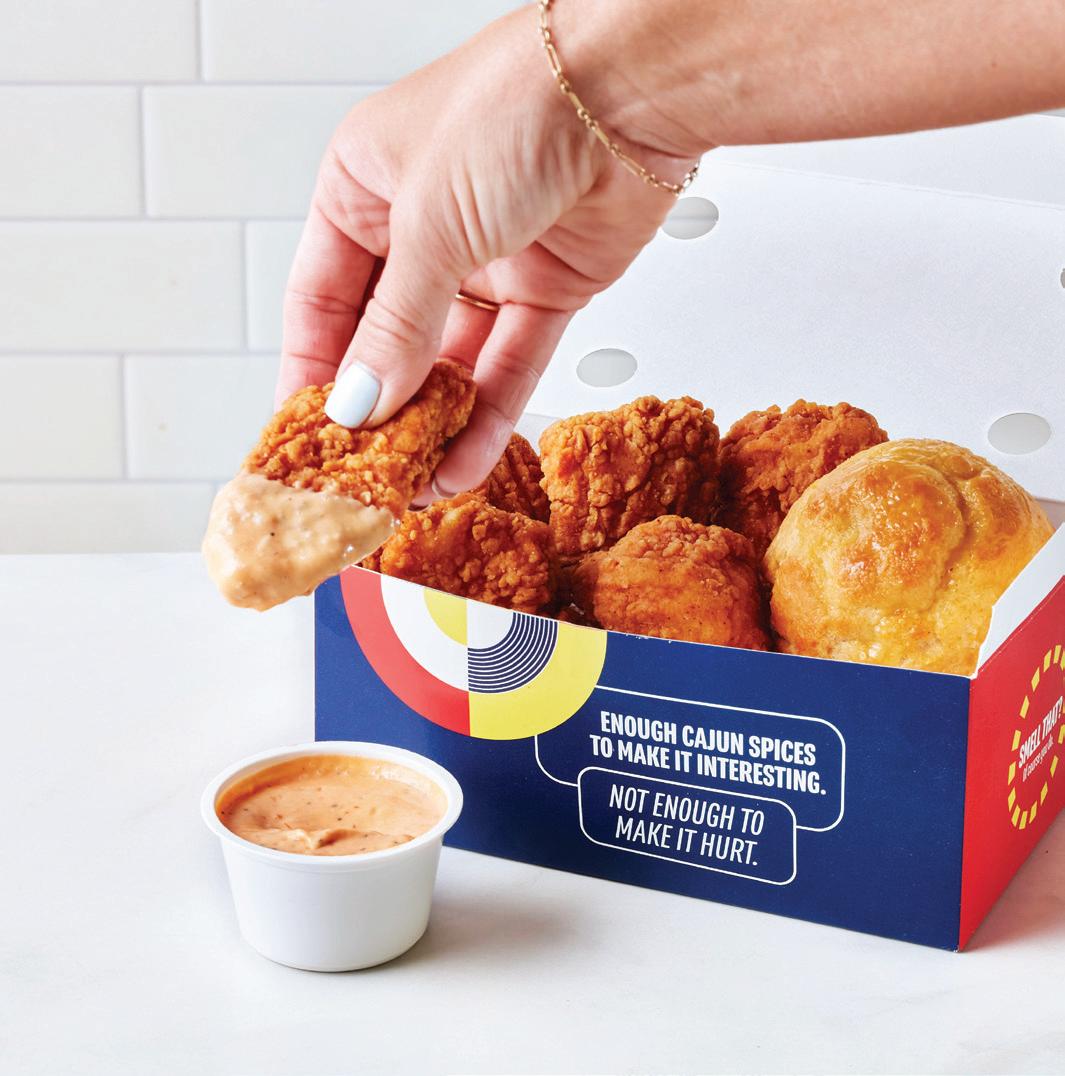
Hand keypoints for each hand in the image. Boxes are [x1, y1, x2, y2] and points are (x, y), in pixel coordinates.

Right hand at [276, 5, 696, 498]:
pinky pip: (508, 364)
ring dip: (435, 425)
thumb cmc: (515, 107)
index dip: (311, 371)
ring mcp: (486, 262)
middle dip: (378, 411)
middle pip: (386, 339)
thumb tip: (360, 403)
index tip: (303, 437)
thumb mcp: (428, 223)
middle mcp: (421, 229)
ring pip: (450, 361)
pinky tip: (466, 461)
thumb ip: (395, 324)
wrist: (632, 90)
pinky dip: (490, 413)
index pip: (320, 299)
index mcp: (363, 190)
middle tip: (364, 475)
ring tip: (417, 486)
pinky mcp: (546, 289)